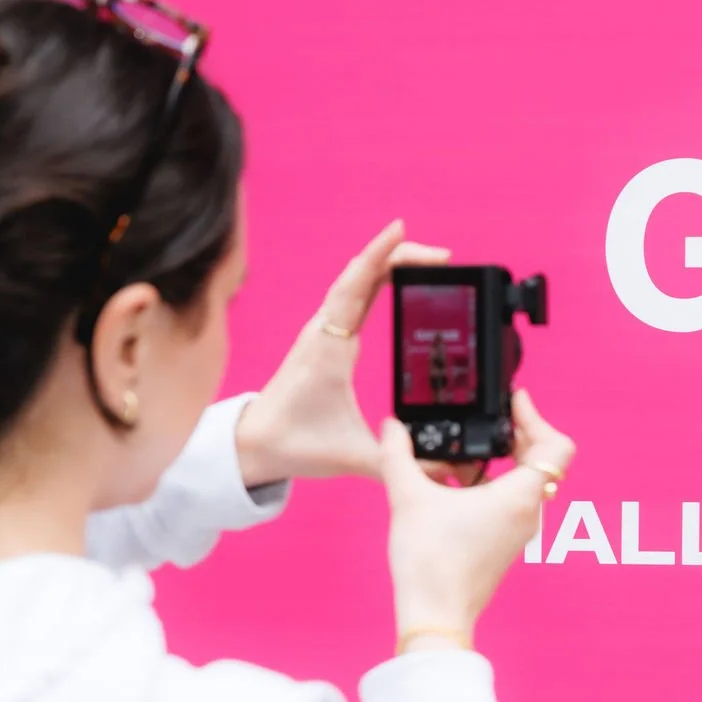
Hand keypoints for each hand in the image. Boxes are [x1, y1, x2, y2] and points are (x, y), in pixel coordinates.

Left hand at [235, 219, 451, 487]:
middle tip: (443, 257)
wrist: (254, 445)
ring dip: (390, 264)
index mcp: (331, 348)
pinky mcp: (327, 339)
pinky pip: (354, 296)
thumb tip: (446, 468)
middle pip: (363, 275)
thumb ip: (401, 460)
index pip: (356, 287)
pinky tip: (395, 276)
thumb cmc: (295, 444)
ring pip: (358, 282)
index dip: (380, 257)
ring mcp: (324, 332)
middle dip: (402, 257)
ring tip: (429, 260)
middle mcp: (326, 331)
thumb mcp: (355, 456)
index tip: (402, 233)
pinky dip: (376, 279)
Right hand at [383, 390, 575, 648]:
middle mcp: (529, 512)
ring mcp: (519, 530)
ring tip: (459, 454)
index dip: (538, 417)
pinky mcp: (504, 543)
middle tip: (485, 420)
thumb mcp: (407, 497)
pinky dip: (487, 484)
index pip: (557, 447)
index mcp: (520, 496)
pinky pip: (507, 502)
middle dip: (513, 435)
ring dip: (496, 461)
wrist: (434, 614)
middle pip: (539, 460)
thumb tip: (391, 427)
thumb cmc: (432, 562)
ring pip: (522, 482)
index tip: (515, 402)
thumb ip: (398, 454)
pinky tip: (451, 483)